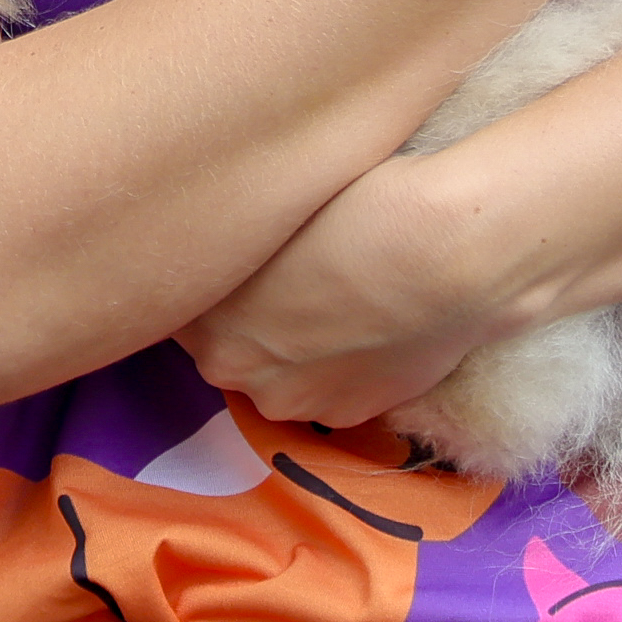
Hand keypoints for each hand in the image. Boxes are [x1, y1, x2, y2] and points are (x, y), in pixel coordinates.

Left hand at [172, 162, 488, 426]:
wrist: (441, 255)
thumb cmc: (352, 206)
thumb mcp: (263, 207)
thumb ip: (229, 241)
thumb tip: (219, 243)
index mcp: (197, 317)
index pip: (181, 301)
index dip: (212, 274)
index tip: (241, 252)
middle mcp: (230, 371)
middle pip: (224, 342)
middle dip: (246, 316)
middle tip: (291, 270)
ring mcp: (291, 401)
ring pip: (276, 371)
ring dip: (292, 346)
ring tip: (336, 295)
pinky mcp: (347, 415)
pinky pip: (327, 388)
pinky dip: (341, 364)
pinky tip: (367, 324)